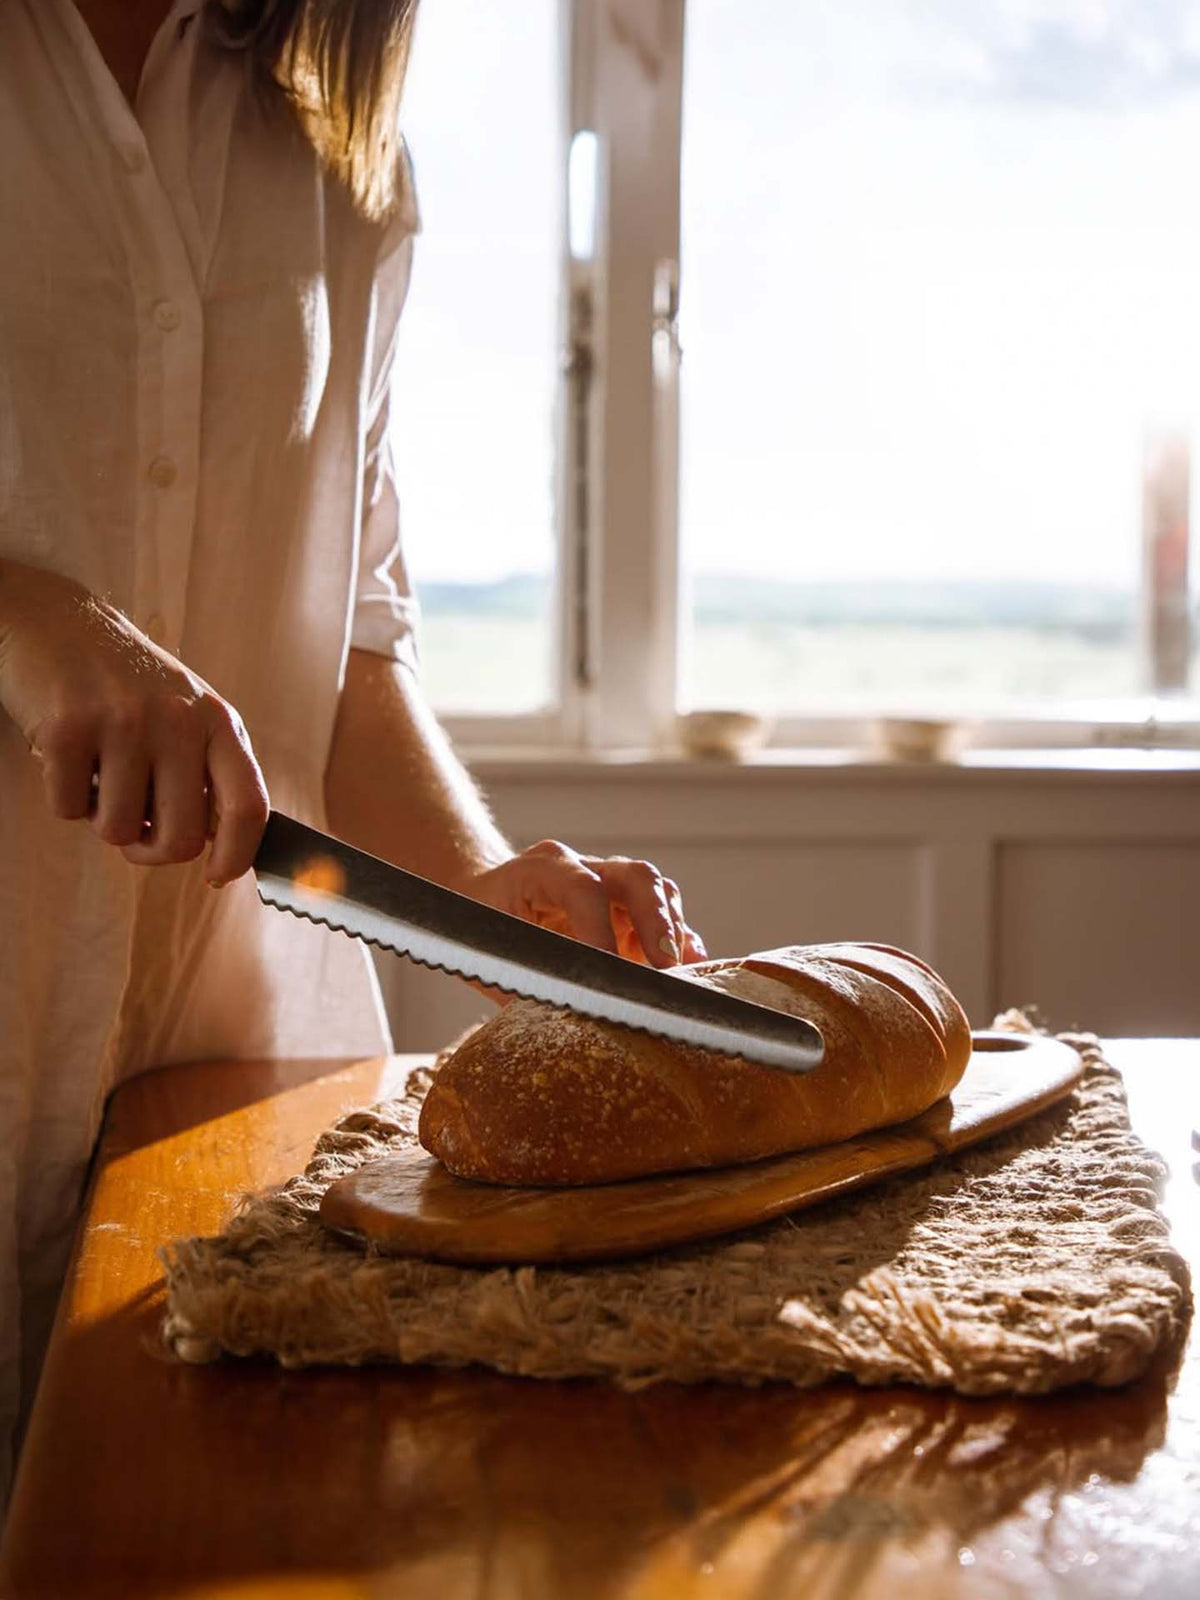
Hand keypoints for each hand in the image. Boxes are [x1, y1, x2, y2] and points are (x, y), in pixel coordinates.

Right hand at [0, 562, 268, 881]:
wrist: (54, 622)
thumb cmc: (125, 684)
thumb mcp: (186, 715)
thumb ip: (207, 772)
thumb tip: (220, 850)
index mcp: (218, 723)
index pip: (249, 807)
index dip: (237, 855)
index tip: (216, 876)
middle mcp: (179, 721)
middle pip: (181, 838)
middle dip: (151, 850)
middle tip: (132, 827)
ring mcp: (124, 722)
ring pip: (118, 831)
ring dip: (101, 819)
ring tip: (99, 773)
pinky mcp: (68, 728)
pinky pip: (68, 809)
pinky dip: (63, 797)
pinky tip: (68, 755)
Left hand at [457, 839, 707, 967]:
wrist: (481, 897)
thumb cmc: (480, 927)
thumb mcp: (490, 953)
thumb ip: (529, 979)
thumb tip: (567, 1018)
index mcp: (541, 869)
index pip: (583, 889)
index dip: (601, 932)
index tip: (611, 974)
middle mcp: (582, 866)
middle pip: (635, 878)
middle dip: (658, 923)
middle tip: (667, 969)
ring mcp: (608, 881)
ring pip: (656, 891)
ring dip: (672, 934)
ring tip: (680, 977)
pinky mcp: (625, 905)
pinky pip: (662, 913)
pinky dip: (677, 941)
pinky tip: (688, 969)